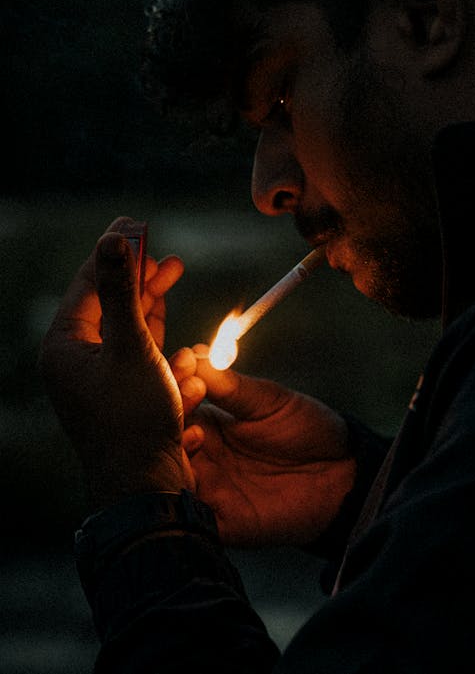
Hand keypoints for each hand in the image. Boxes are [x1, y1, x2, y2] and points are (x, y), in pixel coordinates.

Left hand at [39, 217, 193, 508]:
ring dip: (151, 298)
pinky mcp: (122, 390)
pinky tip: (172, 311)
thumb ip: (122, 291)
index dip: (116, 251)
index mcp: (65, 345)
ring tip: (174, 269)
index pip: (89, 282)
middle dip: (138, 273)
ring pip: (126, 323)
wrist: (144, 485)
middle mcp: (76, 358)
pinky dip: (157, 331)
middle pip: (108, 300)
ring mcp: (99, 375)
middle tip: (162, 247)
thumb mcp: (131, 346)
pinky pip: (138, 349)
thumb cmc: (134, 418)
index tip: (138, 224)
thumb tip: (112, 239)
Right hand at [170, 347, 355, 547]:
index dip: (175, 381)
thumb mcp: (270, 401)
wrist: (343, 474)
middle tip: (189, 394)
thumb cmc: (308, 429)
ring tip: (194, 434)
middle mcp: (201, 455)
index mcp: (210, 422)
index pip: (176, 402)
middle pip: (163, 438)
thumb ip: (232, 387)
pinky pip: (189, 516)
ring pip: (167, 475)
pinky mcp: (220, 522)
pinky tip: (191, 477)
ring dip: (173, 455)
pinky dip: (183, 497)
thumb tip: (197, 356)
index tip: (185, 362)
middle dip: (169, 415)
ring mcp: (207, 489)